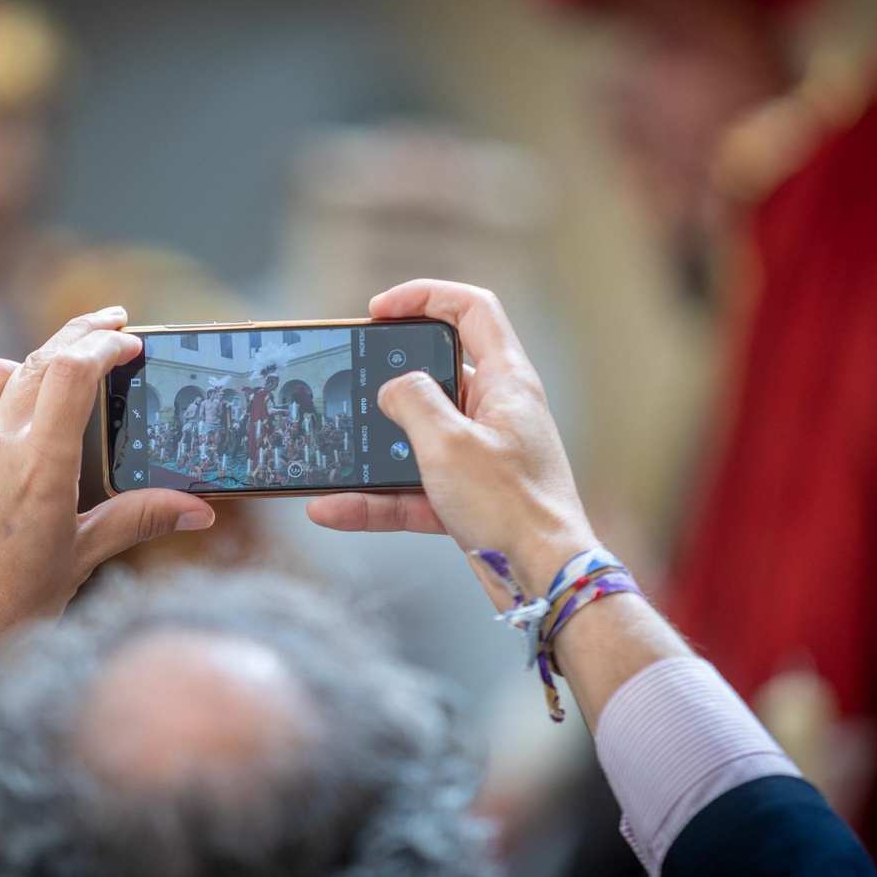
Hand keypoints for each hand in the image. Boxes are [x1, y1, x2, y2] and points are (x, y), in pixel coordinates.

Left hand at [0, 306, 214, 721]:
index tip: (128, 338)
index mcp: (40, 466)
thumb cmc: (12, 610)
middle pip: (39, 360)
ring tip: (53, 383)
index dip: (104, 344)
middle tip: (110, 326)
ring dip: (28, 370)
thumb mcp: (82, 559)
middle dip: (80, 338)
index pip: (73, 371)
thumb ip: (139, 519)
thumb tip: (202, 511)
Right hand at [307, 280, 595, 601]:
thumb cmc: (512, 508)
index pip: (472, 310)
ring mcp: (481, 456)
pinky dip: (374, 498)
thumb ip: (411, 400)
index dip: (425, 296)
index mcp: (505, 381)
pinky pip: (410, 489)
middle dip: (387, 378)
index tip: (380, 310)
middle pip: (436, 373)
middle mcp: (496, 412)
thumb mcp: (448, 443)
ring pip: (416, 437)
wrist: (544, 580)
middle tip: (349, 379)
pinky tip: (333, 507)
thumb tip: (391, 388)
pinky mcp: (467, 497)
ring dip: (373, 448)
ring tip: (332, 449)